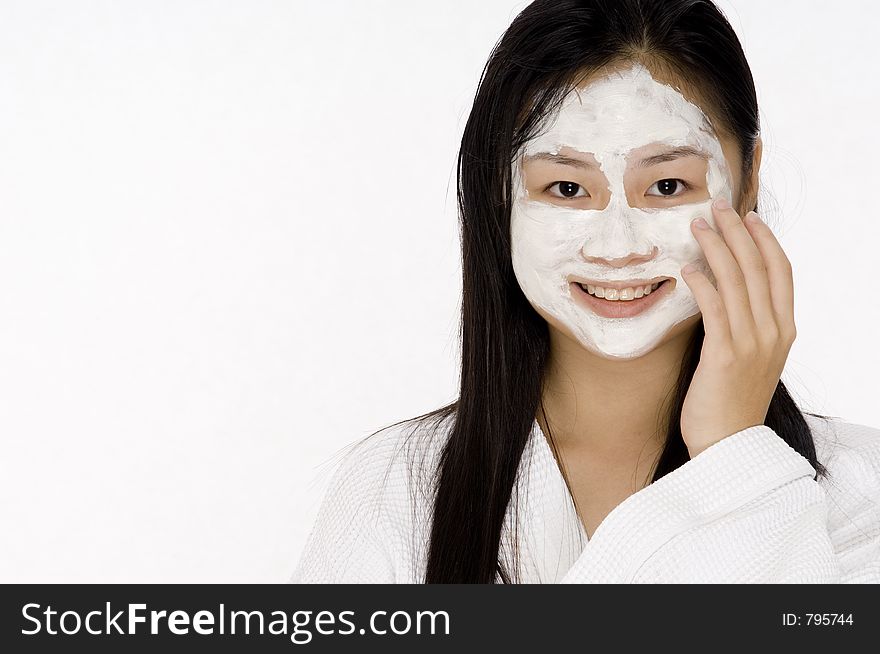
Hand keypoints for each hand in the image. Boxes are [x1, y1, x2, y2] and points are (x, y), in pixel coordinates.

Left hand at [679, 198, 796, 457]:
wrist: (730, 446)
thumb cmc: (731, 402)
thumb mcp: (749, 359)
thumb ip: (745, 327)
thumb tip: (726, 294)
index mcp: (784, 330)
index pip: (780, 273)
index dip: (764, 240)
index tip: (747, 217)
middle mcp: (774, 332)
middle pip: (758, 268)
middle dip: (738, 232)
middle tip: (718, 205)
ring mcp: (752, 343)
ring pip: (737, 281)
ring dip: (717, 247)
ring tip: (698, 224)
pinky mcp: (726, 355)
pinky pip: (716, 309)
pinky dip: (704, 284)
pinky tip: (689, 267)